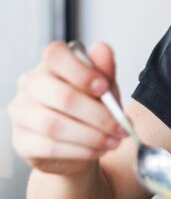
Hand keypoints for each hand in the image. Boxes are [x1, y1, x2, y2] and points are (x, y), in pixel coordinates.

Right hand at [9, 41, 128, 176]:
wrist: (79, 144)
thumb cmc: (90, 108)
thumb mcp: (104, 88)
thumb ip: (104, 70)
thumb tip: (102, 49)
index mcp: (50, 64)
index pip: (56, 55)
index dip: (82, 72)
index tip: (104, 89)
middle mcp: (30, 84)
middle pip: (61, 96)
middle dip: (97, 115)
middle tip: (120, 126)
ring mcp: (21, 112)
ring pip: (54, 125)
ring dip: (91, 136)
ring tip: (114, 141)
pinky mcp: (21, 141)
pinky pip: (49, 147)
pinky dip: (80, 150)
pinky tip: (97, 150)